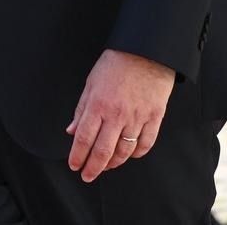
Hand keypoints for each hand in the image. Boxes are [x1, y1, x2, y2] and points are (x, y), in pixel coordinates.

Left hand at [66, 49, 175, 181]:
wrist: (146, 51)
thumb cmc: (117, 63)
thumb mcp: (91, 82)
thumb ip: (81, 108)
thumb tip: (71, 131)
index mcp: (98, 105)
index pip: (83, 139)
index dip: (77, 156)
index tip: (74, 165)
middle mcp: (117, 115)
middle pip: (102, 151)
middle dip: (93, 168)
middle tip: (87, 175)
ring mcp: (137, 118)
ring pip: (124, 152)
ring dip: (113, 164)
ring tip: (106, 166)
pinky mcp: (154, 117)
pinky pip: (145, 144)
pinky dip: (136, 154)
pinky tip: (129, 155)